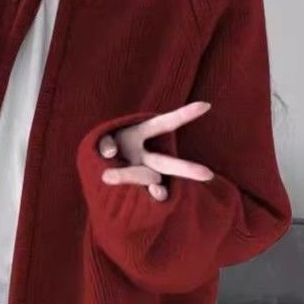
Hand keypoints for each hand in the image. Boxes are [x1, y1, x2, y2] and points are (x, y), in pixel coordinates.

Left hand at [98, 102, 214, 201]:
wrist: (96, 173)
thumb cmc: (102, 149)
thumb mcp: (100, 139)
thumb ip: (104, 142)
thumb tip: (109, 153)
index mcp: (139, 135)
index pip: (164, 124)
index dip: (184, 115)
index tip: (206, 106)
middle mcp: (145, 158)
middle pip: (167, 164)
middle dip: (186, 170)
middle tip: (207, 174)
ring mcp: (141, 177)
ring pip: (152, 182)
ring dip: (144, 183)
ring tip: (129, 183)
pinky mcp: (135, 193)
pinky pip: (143, 198)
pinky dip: (145, 197)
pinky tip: (149, 194)